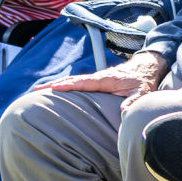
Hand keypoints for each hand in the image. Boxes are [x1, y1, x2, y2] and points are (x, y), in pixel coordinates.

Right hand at [36, 52, 167, 99]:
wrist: (146, 69)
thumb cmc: (143, 82)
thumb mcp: (142, 92)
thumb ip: (134, 101)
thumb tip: (123, 111)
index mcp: (106, 79)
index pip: (83, 82)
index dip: (69, 85)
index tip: (54, 87)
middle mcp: (97, 78)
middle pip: (72, 80)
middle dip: (54, 84)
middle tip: (36, 90)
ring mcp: (95, 80)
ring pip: (73, 81)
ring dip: (56, 85)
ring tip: (39, 90)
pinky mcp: (96, 83)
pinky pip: (77, 84)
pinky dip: (65, 86)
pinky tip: (56, 92)